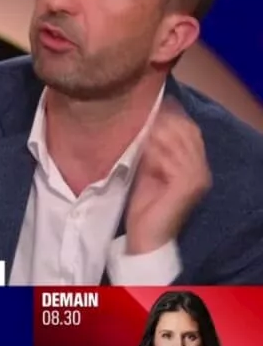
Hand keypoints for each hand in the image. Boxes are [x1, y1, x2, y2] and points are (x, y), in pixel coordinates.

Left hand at [124, 100, 211, 255]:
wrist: (148, 238)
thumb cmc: (146, 207)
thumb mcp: (149, 173)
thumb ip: (152, 153)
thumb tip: (148, 127)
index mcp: (195, 167)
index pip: (190, 132)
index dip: (174, 117)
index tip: (155, 107)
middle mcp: (201, 171)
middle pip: (188, 134)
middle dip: (167, 123)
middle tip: (147, 118)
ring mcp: (197, 178)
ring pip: (181, 144)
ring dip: (160, 137)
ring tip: (144, 137)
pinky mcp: (187, 186)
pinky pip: (174, 161)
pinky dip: (159, 153)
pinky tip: (147, 153)